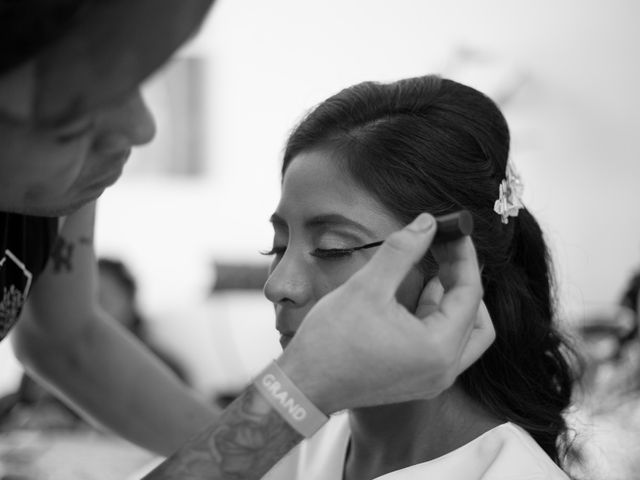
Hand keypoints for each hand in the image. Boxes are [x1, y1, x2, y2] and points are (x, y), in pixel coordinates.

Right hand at [278, 213, 494, 412]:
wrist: (304, 385)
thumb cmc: (331, 342)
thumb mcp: (367, 287)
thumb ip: (402, 251)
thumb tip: (428, 223)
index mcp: (438, 349)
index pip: (470, 294)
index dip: (463, 257)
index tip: (453, 232)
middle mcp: (443, 370)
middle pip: (476, 318)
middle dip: (464, 280)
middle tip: (447, 251)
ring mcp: (431, 380)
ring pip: (463, 333)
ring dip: (452, 299)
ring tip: (434, 268)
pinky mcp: (417, 380)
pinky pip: (442, 345)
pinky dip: (437, 317)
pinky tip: (420, 294)